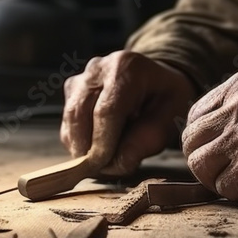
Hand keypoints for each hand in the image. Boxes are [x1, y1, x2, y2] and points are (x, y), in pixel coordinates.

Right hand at [60, 51, 196, 175]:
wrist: (157, 81)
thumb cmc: (166, 99)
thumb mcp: (170, 119)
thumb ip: (146, 140)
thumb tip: (116, 163)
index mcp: (127, 68)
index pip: (106, 110)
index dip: (102, 143)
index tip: (105, 166)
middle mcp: (98, 68)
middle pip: (80, 113)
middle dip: (87, 148)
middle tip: (101, 170)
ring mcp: (82, 78)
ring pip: (69, 119)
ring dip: (81, 146)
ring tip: (104, 159)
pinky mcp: (72, 90)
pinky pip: (67, 122)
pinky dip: (79, 141)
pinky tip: (98, 146)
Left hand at [182, 69, 237, 200]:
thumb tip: (206, 132)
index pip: (195, 115)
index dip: (204, 138)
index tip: (219, 149)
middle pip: (190, 140)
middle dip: (204, 158)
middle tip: (227, 168)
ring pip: (199, 165)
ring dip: (216, 177)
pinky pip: (221, 186)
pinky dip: (236, 192)